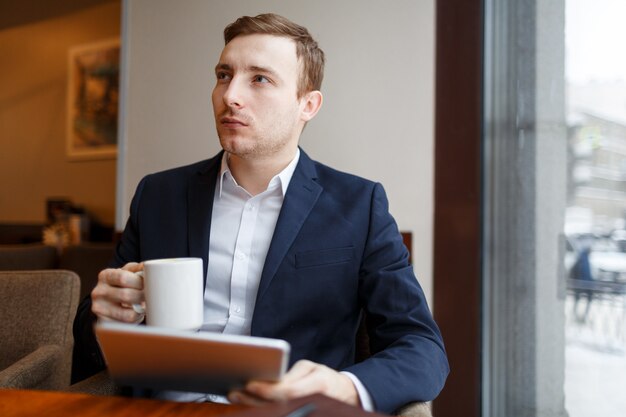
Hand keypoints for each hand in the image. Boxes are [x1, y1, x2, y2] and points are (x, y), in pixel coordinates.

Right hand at [91, 262, 144, 323]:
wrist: (108, 301)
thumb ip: (138, 269)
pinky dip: (136, 319)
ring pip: (128, 314)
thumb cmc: (122, 284)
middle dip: (142, 296)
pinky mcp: (104, 323)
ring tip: (144, 305)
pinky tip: (136, 312)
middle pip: (126, 296)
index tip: (149, 284)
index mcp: (105, 275)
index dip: (139, 282)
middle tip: (150, 296)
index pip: (123, 278)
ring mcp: (99, 309)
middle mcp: (99, 292)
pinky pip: (126, 324)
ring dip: (141, 310)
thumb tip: (151, 267)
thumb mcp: (127, 272)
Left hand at [228, 360, 358, 406]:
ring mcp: (305, 411)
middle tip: (234, 392)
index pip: (288, 392)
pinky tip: (249, 405)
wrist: (345, 395)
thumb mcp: (313, 370)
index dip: (267, 390)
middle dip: (254, 400)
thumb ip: (293, 375)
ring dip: (254, 406)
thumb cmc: (326, 379)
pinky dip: (263, 410)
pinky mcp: (299, 415)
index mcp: (316, 385)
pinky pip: (280, 414)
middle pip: (278, 405)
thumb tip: (271, 379)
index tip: (249, 385)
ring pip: (276, 412)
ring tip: (237, 397)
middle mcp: (310, 401)